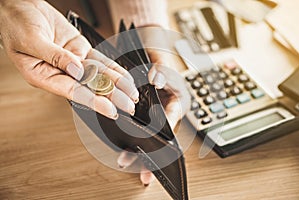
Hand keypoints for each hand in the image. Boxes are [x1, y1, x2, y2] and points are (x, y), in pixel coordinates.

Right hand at [0, 0, 138, 117]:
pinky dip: (113, 67)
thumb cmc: (16, 24)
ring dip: (117, 84)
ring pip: (99, 74)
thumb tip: (77, 70)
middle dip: (111, 96)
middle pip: (90, 86)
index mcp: (44, 76)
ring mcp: (73, 62)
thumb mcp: (31, 40)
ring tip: (131, 94)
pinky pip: (99, 60)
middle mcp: (61, 72)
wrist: (21, 7)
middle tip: (128, 107)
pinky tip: (124, 77)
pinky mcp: (80, 51)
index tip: (110, 110)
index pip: (73, 92)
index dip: (93, 101)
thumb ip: (54, 56)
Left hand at [117, 50, 190, 185]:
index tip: (157, 146)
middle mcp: (165, 112)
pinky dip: (129, 141)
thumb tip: (156, 80)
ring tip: (127, 163)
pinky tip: (122, 151)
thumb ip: (162, 70)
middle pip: (160, 137)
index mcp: (176, 101)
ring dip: (139, 152)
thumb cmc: (158, 56)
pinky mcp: (139, 114)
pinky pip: (135, 131)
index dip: (163, 132)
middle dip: (153, 155)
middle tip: (145, 173)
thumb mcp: (162, 61)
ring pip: (148, 137)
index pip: (172, 120)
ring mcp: (152, 114)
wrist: (146, 49)